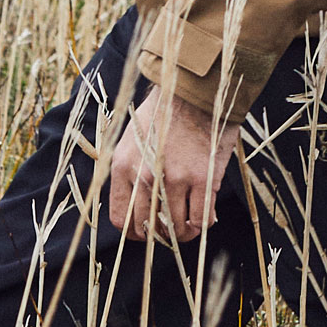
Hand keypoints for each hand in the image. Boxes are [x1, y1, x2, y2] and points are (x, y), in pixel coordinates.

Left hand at [109, 89, 239, 243]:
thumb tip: (141, 205)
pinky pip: (201, 218)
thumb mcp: (133, 138)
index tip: (147, 231)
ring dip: (183, 233)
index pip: (121, 220)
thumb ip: (131, 171)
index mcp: (123, 167)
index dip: (135, 233)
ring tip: (190, 227)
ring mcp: (174, 179)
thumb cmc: (165, 111)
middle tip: (172, 230)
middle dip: (160, 236)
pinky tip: (204, 219)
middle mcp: (144, 177)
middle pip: (148, 229)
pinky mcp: (202, 177)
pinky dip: (203, 225)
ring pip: (176, 228)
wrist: (196, 90)